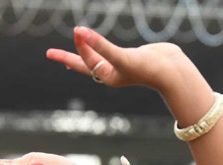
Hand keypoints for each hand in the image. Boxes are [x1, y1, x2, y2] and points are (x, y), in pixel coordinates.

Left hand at [46, 27, 192, 94]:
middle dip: (66, 58)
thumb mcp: (121, 57)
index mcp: (106, 77)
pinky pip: (108, 52)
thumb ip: (100, 45)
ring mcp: (119, 66)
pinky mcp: (129, 57)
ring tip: (69, 55)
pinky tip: (97, 47)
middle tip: (48, 53)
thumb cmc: (147, 68)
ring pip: (95, 58)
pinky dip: (99, 49)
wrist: (173, 72)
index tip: (78, 30)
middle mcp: (110, 73)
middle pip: (83, 64)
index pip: (86, 59)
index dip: (81, 44)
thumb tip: (79, 32)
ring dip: (82, 53)